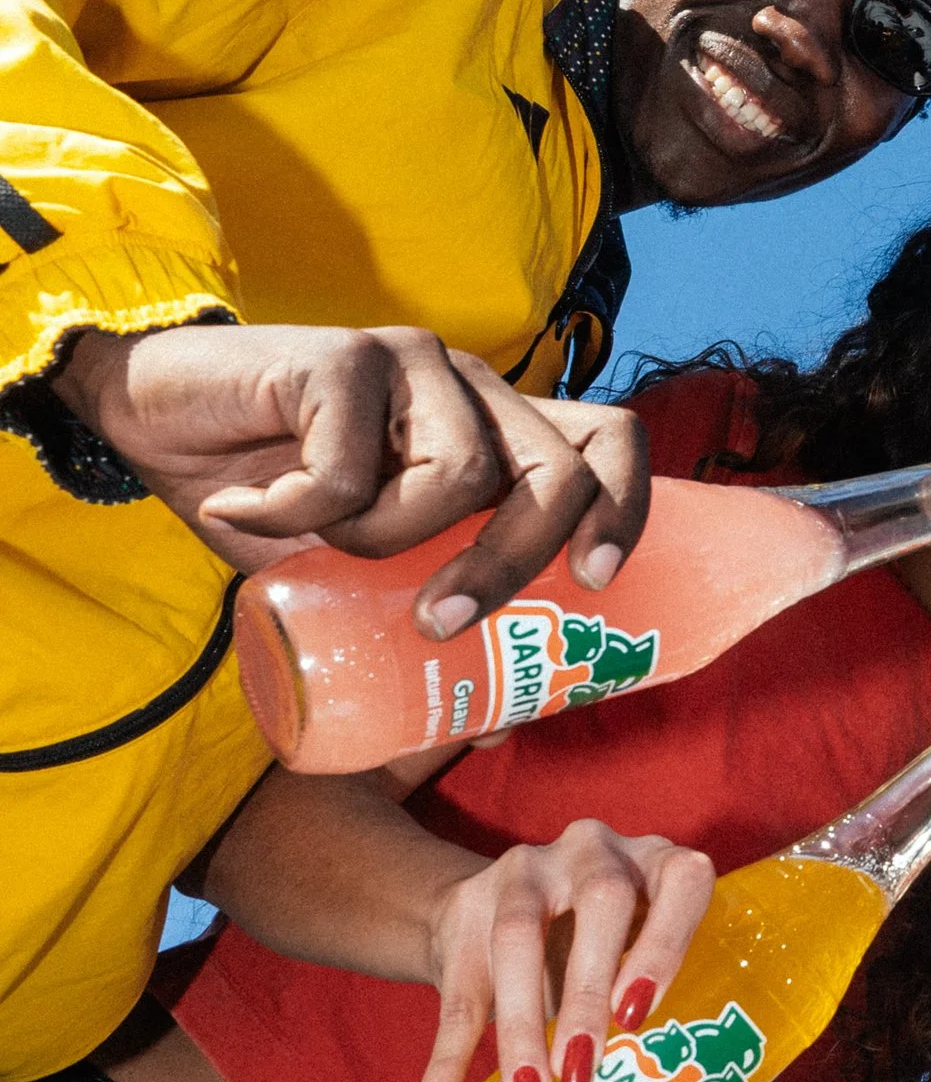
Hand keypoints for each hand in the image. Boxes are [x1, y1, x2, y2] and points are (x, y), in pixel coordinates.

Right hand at [52, 321, 648, 629]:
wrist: (152, 421)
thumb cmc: (273, 498)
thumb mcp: (359, 574)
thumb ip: (423, 621)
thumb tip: (501, 727)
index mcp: (498, 429)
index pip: (608, 443)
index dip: (625, 508)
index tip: (595, 584)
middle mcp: (472, 388)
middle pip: (557, 471)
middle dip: (512, 563)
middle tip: (442, 620)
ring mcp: (414, 362)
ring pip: (461, 474)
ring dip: (385, 539)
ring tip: (319, 543)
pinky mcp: (344, 354)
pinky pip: (349, 470)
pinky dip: (293, 512)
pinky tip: (249, 508)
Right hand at [410, 820, 715, 1081]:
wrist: (501, 910)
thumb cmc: (606, 957)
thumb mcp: (637, 980)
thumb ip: (668, 1059)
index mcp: (659, 865)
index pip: (682, 882)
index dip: (666, 943)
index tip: (641, 1014)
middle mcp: (595, 851)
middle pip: (599, 902)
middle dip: (588, 989)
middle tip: (583, 1070)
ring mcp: (527, 872)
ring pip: (519, 937)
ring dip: (522, 1024)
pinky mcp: (466, 910)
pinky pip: (456, 987)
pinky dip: (446, 1059)